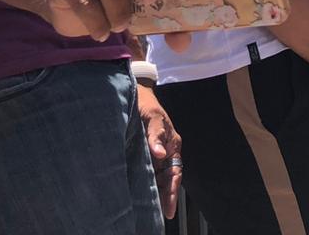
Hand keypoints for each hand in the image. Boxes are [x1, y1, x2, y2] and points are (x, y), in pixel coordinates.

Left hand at [138, 85, 182, 218]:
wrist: (133, 93)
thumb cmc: (146, 104)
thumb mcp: (152, 118)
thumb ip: (156, 135)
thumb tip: (160, 154)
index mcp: (172, 144)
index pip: (175, 173)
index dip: (172, 192)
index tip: (169, 210)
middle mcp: (164, 152)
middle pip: (167, 179)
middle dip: (165, 197)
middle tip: (159, 217)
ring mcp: (154, 153)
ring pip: (157, 178)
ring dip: (154, 193)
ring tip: (148, 211)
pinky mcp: (142, 153)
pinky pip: (146, 171)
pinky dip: (144, 183)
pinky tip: (137, 194)